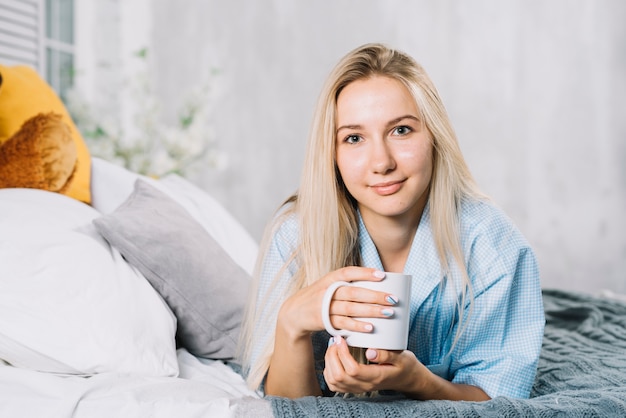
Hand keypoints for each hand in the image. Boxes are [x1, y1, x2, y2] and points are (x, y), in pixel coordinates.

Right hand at [277, 267, 396, 338]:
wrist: (294, 313)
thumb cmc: (319, 297)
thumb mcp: (328, 285)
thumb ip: (346, 283)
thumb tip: (377, 282)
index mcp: (330, 279)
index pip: (348, 272)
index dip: (365, 273)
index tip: (382, 275)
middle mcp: (327, 291)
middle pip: (354, 292)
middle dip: (375, 295)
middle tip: (393, 299)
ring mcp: (325, 306)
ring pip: (351, 308)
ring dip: (370, 311)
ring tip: (388, 313)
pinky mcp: (324, 321)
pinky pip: (343, 324)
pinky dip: (357, 326)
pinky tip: (371, 328)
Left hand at [323, 336, 426, 394]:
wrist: (406, 378)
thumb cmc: (404, 365)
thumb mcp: (401, 357)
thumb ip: (387, 355)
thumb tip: (370, 352)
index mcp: (376, 377)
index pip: (353, 370)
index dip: (343, 354)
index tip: (342, 339)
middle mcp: (365, 385)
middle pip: (339, 376)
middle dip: (333, 355)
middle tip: (336, 340)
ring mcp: (358, 388)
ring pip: (333, 381)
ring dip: (329, 361)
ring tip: (334, 346)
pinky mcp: (353, 387)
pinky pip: (334, 384)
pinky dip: (329, 370)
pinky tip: (334, 357)